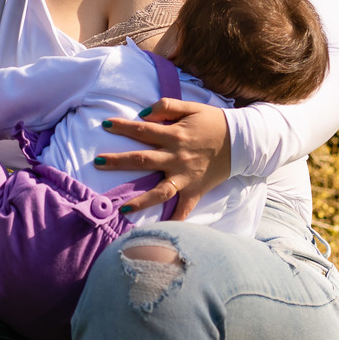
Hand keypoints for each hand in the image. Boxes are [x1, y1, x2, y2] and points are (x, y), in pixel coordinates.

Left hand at [94, 99, 230, 220]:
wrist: (242, 141)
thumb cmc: (214, 122)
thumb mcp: (191, 107)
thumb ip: (167, 107)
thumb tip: (144, 114)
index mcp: (174, 135)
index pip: (142, 131)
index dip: (123, 127)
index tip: (105, 125)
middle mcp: (177, 158)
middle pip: (143, 160)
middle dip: (118, 161)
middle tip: (97, 162)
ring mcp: (186, 177)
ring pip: (159, 192)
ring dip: (140, 200)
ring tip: (122, 208)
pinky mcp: (195, 190)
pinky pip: (184, 210)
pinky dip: (173, 222)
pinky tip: (160, 232)